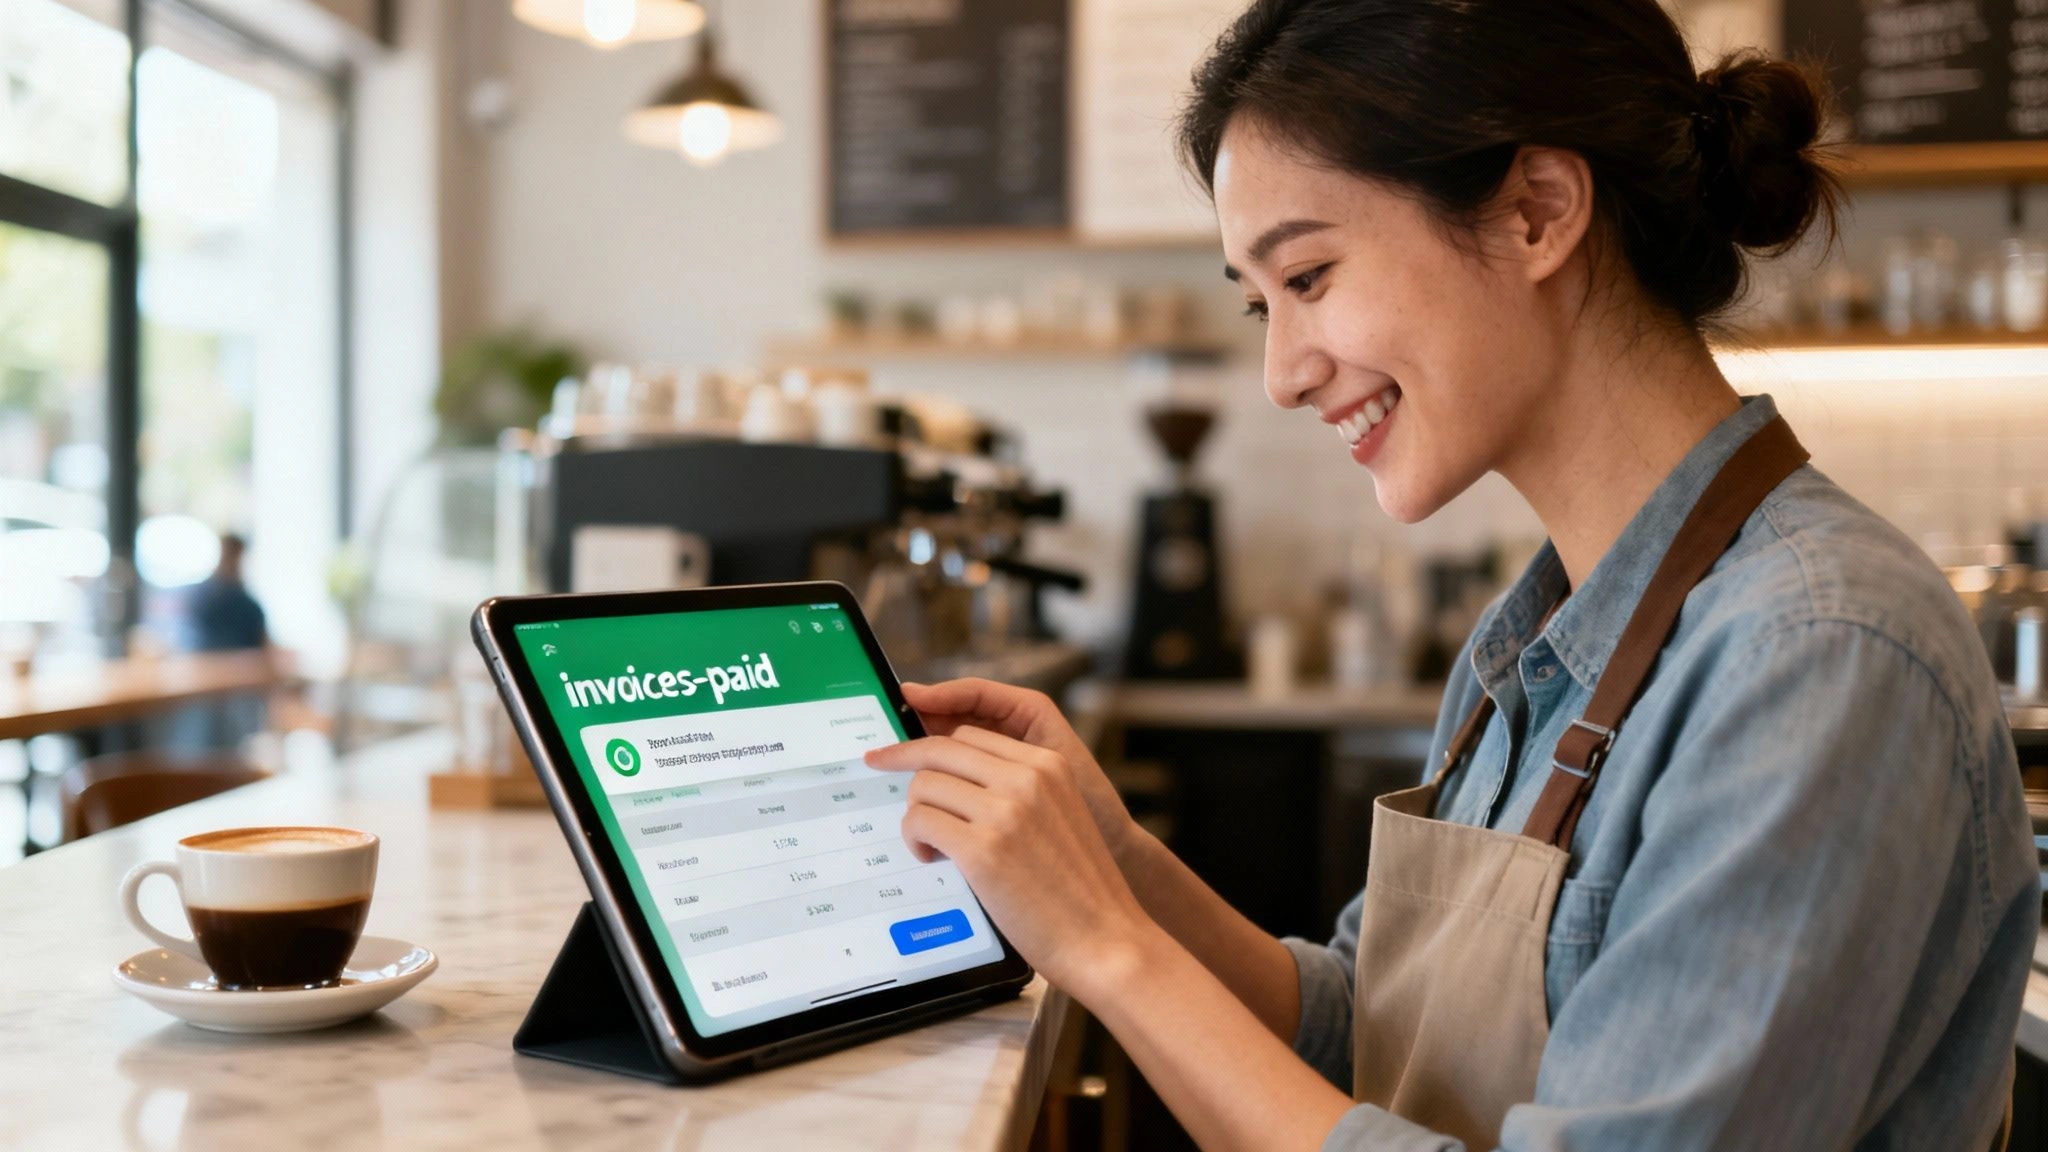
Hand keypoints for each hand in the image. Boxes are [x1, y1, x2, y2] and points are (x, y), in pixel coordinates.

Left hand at [865, 726, 1155, 999]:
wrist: (1107, 940)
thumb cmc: (1080, 891)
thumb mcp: (1060, 816)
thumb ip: (1019, 792)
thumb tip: (957, 782)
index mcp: (1048, 765)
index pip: (971, 735)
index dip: (932, 745)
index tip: (905, 752)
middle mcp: (1027, 779)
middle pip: (942, 749)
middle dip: (904, 760)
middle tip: (878, 766)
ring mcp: (1005, 812)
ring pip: (925, 785)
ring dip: (916, 814)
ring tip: (933, 844)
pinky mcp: (983, 850)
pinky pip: (920, 823)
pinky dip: (915, 841)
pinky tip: (932, 858)